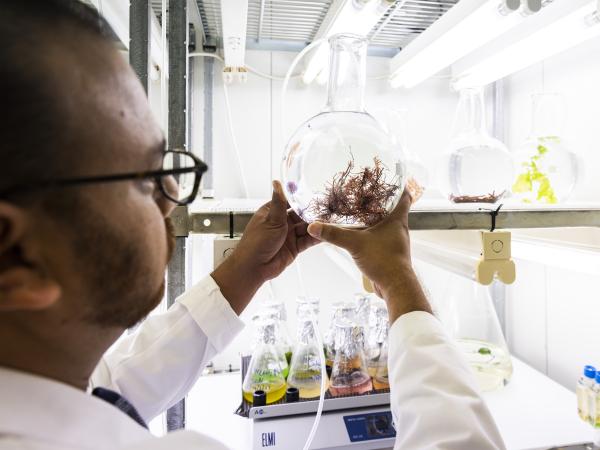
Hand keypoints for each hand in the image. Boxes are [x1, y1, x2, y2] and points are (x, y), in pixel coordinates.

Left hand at [211, 181, 317, 313]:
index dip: (302, 199)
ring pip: (305, 228)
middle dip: (312, 213)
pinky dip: (315, 237)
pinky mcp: (294, 247)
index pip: (290, 202)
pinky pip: (307, 240)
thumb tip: (277, 183)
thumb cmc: (256, 242)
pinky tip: (325, 233)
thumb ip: (279, 202)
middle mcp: (281, 223)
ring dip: (316, 225)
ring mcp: (288, 235)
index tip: (315, 194)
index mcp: (272, 212)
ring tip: (329, 221)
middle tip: (326, 209)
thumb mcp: (271, 219)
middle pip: (300, 215)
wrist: (253, 268)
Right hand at [306, 189, 430, 322]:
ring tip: (362, 210)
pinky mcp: (390, 252)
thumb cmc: (383, 260)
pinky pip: (382, 237)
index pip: (405, 196)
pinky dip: (373, 233)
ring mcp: (396, 241)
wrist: (395, 286)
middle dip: (383, 200)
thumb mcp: (355, 243)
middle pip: (395, 208)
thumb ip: (334, 234)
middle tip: (369, 192)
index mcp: (397, 220)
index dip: (400, 186)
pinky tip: (361, 233)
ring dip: (377, 217)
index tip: (392, 178)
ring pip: (388, 223)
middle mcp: (399, 228)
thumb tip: (314, 226)